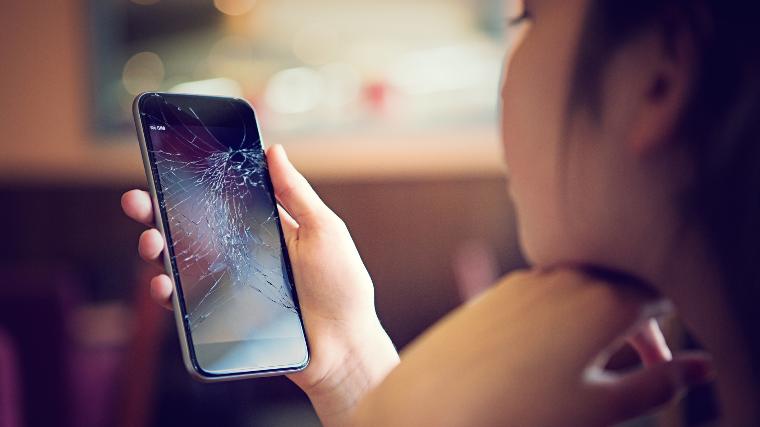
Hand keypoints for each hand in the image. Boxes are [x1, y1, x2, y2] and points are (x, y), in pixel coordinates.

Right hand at [121, 144, 398, 425]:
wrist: (344, 347)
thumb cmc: (342, 286)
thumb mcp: (324, 231)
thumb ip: (296, 194)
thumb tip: (273, 150)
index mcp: (264, 228)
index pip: (221, 200)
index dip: (192, 184)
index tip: (164, 165)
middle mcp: (241, 254)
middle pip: (190, 228)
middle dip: (157, 212)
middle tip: (136, 201)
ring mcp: (229, 286)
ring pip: (181, 263)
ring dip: (156, 248)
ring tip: (150, 241)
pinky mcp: (223, 318)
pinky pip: (186, 304)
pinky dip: (168, 292)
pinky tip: (163, 283)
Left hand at [352, 269, 711, 426]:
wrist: (430, 406)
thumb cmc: (522, 413)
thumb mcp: (602, 406)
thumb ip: (658, 382)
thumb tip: (699, 367)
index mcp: (605, 300)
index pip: (655, 299)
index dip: (659, 334)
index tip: (651, 365)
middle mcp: (568, 277)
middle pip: (616, 288)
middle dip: (627, 324)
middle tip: (621, 366)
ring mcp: (528, 280)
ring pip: (578, 289)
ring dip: (590, 319)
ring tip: (575, 364)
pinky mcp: (497, 291)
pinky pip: (542, 295)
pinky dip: (555, 317)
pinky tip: (538, 356)